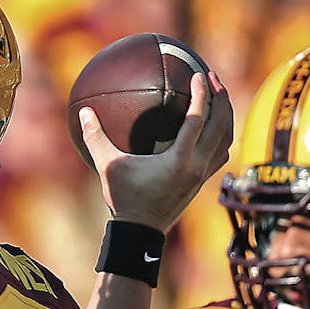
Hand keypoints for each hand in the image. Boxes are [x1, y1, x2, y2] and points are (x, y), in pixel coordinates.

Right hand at [77, 70, 233, 232]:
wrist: (141, 233)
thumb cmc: (124, 199)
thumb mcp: (107, 166)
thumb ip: (95, 138)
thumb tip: (83, 112)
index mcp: (178, 160)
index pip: (197, 120)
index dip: (201, 94)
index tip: (198, 74)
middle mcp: (196, 167)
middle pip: (220, 126)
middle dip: (221, 98)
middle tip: (213, 76)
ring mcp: (202, 176)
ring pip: (226, 141)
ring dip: (225, 117)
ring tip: (219, 97)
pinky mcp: (201, 182)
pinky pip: (220, 154)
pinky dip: (221, 137)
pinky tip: (212, 127)